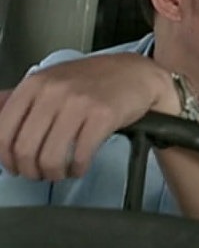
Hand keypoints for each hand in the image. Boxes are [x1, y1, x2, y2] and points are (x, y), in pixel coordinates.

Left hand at [0, 53, 173, 179]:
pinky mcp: (103, 116)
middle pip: (25, 150)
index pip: (3, 133)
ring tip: (61, 172)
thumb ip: (17, 99)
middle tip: (40, 173)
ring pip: (50, 157)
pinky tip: (80, 166)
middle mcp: (53, 92)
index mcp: (34, 84)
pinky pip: (81, 155)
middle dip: (31, 171)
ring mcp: (78, 103)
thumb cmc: (93, 80)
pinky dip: (78, 168)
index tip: (15, 166)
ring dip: (54, 173)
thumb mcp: (49, 81)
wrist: (136, 73)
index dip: (6, 159)